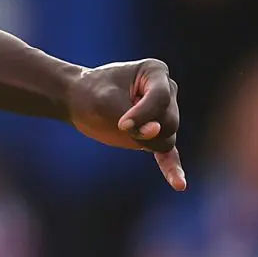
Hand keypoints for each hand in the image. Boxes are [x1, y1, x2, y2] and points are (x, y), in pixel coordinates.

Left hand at [66, 58, 185, 189]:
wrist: (78, 100)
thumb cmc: (90, 94)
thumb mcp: (105, 102)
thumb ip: (133, 118)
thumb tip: (157, 132)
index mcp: (156, 72)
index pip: (161, 99)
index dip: (142, 114)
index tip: (121, 124)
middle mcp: (167, 90)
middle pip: (169, 121)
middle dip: (144, 129)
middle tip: (117, 123)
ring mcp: (164, 113)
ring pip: (167, 138)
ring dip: (144, 141)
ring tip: (120, 126)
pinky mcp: (156, 135)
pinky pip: (169, 153)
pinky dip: (172, 168)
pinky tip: (178, 184)